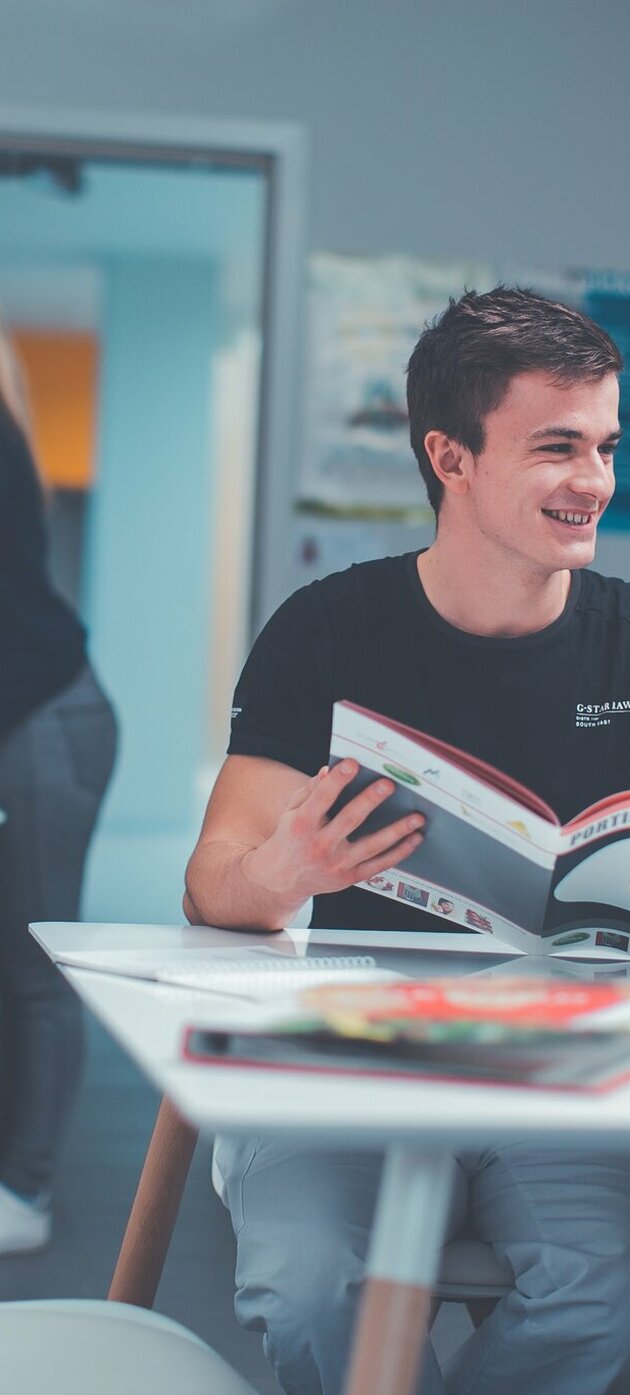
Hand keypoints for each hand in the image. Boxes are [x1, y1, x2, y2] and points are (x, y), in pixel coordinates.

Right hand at [242, 759, 424, 905]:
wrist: (281, 879)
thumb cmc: (291, 837)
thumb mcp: (292, 811)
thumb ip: (311, 790)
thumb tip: (328, 770)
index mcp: (302, 824)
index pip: (321, 798)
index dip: (337, 781)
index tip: (352, 763)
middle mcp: (319, 845)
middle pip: (349, 820)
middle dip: (370, 800)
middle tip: (389, 784)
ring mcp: (336, 864)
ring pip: (371, 846)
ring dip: (397, 831)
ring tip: (417, 817)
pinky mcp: (349, 878)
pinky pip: (379, 865)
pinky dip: (399, 853)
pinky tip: (414, 839)